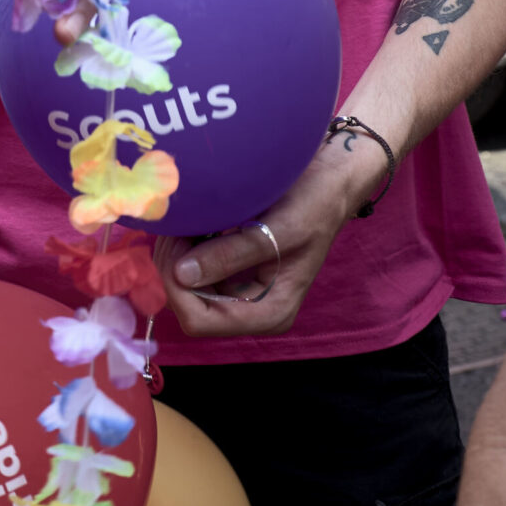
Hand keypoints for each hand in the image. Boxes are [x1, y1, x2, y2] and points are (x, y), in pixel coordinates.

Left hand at [150, 134, 381, 338]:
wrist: (330, 183)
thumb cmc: (314, 204)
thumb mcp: (278, 229)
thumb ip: (233, 254)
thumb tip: (182, 275)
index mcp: (270, 312)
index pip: (200, 321)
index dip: (178, 289)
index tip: (179, 243)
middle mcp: (252, 312)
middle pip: (187, 307)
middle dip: (174, 268)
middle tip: (178, 225)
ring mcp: (240, 295)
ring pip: (185, 289)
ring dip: (177, 255)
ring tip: (187, 220)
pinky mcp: (232, 275)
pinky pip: (193, 271)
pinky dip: (185, 249)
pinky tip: (194, 223)